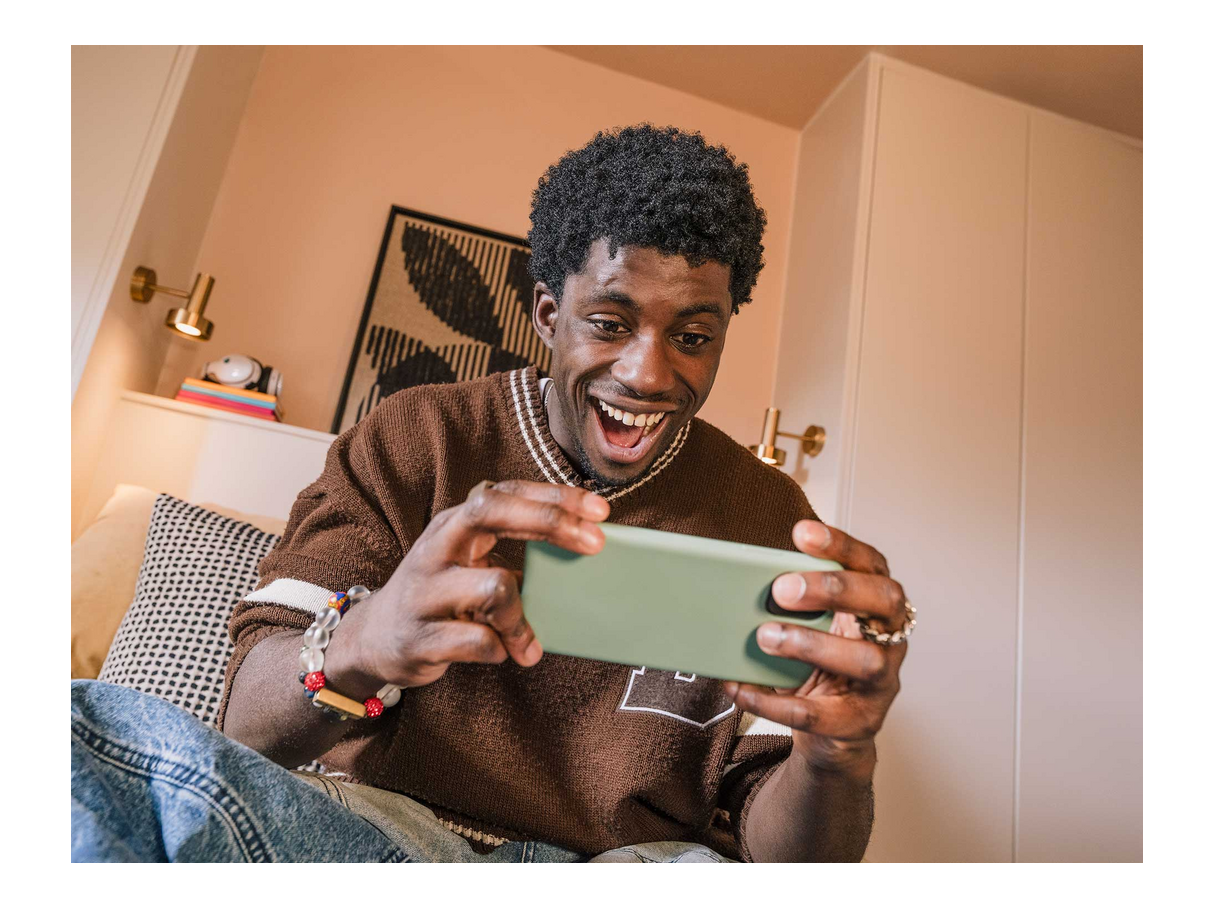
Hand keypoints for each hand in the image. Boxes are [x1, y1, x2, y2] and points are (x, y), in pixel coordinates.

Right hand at [326, 479, 608, 694]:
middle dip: (550, 522)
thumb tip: (583, 548)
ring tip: (528, 639)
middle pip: (491, 511)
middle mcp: (436, 547)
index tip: (600, 509)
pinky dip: (501, 649)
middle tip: (594, 546)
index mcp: (454, 524)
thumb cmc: (441, 593)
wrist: (375, 639)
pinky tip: (500, 653)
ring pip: (494, 587)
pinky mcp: (420, 637)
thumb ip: (513, 549)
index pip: (505, 492)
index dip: (554, 496)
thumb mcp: (469, 559)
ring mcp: (425, 591)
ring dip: (522, 616)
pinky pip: (479, 642)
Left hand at [724, 520, 908, 778]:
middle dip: (835, 589)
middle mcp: (889, 638)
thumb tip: (734, 583)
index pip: (871, 564)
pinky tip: (741, 688)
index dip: (842, 546)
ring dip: (811, 644)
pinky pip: (821, 714)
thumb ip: (790, 603)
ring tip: (765, 636)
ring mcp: (881, 683)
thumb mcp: (808, 625)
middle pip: (885, 602)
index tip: (802, 531)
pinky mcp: (860, 722)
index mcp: (875, 603)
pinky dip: (775, 700)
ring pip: (866, 660)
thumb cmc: (818, 664)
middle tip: (782, 588)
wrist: (832, 732)